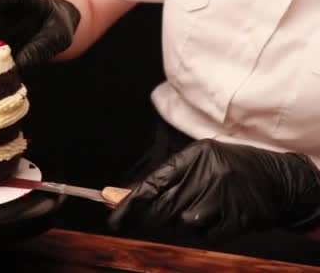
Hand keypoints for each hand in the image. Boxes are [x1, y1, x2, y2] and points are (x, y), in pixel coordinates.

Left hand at [109, 139, 319, 240]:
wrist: (277, 179)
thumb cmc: (230, 168)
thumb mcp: (201, 160)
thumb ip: (167, 176)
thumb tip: (128, 196)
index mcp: (194, 156)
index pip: (153, 184)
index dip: (129, 204)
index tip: (114, 219)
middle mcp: (207, 174)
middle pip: (163, 207)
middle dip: (151, 217)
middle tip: (151, 218)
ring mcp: (223, 198)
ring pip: (181, 223)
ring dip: (180, 222)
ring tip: (197, 208)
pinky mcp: (236, 219)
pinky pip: (204, 235)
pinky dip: (204, 231)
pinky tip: (214, 217)